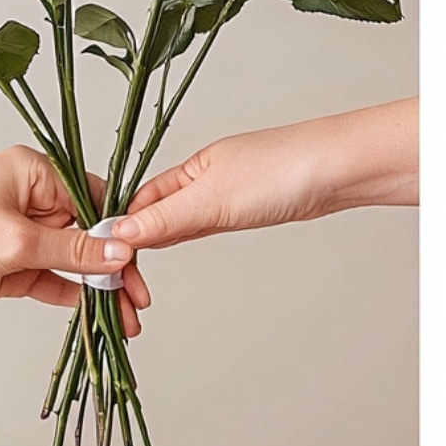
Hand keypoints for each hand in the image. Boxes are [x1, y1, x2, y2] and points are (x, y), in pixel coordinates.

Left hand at [0, 146, 150, 331]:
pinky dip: (72, 294)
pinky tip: (95, 311)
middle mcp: (33, 200)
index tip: (140, 261)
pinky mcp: (11, 264)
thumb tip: (120, 254)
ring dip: (97, 287)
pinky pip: (52, 278)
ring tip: (123, 314)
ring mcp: (23, 233)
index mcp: (37, 173)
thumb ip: (73, 251)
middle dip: (115, 267)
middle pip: (89, 233)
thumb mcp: (16, 241)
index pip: (95, 199)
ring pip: (73, 260)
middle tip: (138, 297)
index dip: (120, 232)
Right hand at [115, 99, 417, 248]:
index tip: (103, 260)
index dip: (119, 231)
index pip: (139, 202)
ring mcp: (231, 189)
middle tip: (119, 279)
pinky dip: (191, 233)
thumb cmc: (284, 171)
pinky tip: (183, 243)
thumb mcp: (212, 200)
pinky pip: (209, 220)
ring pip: (183, 218)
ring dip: (161, 240)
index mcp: (191, 167)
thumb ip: (165, 219)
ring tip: (137, 270)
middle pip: (157, 211)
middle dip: (135, 241)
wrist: (342, 169)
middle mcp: (207, 175)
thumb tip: (117, 233)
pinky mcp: (253, 204)